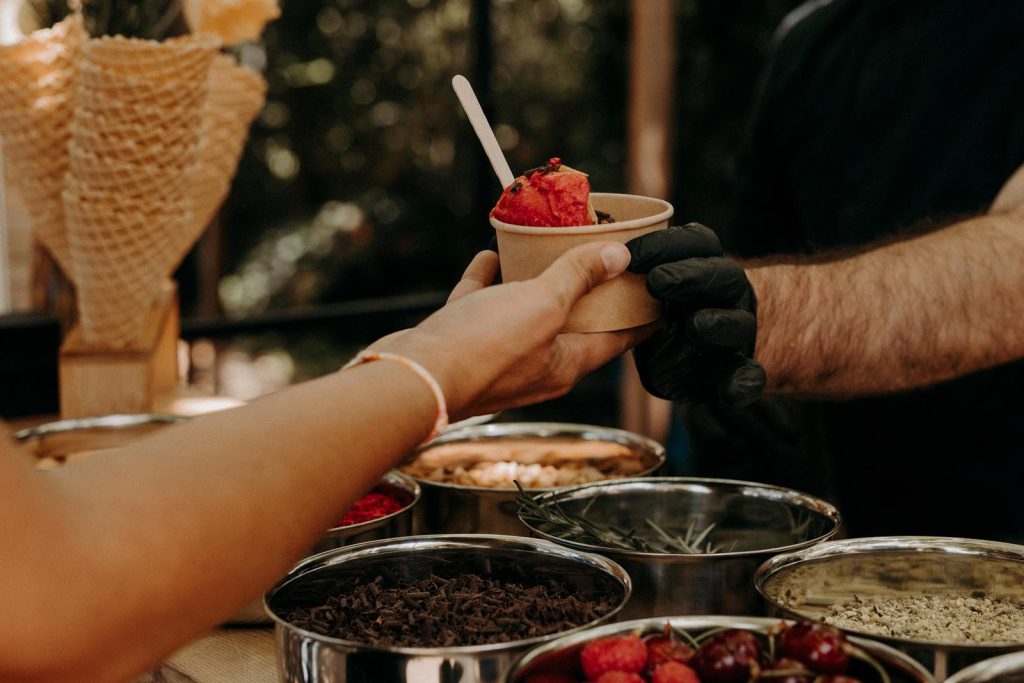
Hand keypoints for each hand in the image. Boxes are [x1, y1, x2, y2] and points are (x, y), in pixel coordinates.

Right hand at [375, 242, 654, 418]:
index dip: (639, 316)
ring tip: (548, 250)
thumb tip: (620, 256)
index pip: (616, 340)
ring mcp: (497, 354)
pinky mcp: (463, 341)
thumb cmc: (483, 349)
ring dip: (536, 284)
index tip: (657, 295)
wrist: (412, 378)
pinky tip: (491, 255)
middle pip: (572, 324)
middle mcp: (535, 365)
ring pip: (524, 313)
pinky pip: (483, 304)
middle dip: (588, 293)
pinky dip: (489, 279)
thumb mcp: (544, 305)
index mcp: (566, 364)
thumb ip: (579, 278)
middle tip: (604, 259)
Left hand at [625, 223, 765, 405]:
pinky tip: (732, 391)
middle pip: (723, 277)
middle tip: (657, 281)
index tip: (632, 254)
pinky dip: (744, 383)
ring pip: (738, 324)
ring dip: (716, 324)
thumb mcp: (644, 287)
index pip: (696, 243)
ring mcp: (738, 332)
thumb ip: (628, 280)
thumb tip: (594, 263)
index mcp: (703, 264)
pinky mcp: (738, 370)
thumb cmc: (659, 311)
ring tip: (694, 326)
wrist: (698, 350)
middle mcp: (728, 293)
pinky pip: (749, 377)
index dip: (665, 245)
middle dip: (690, 277)